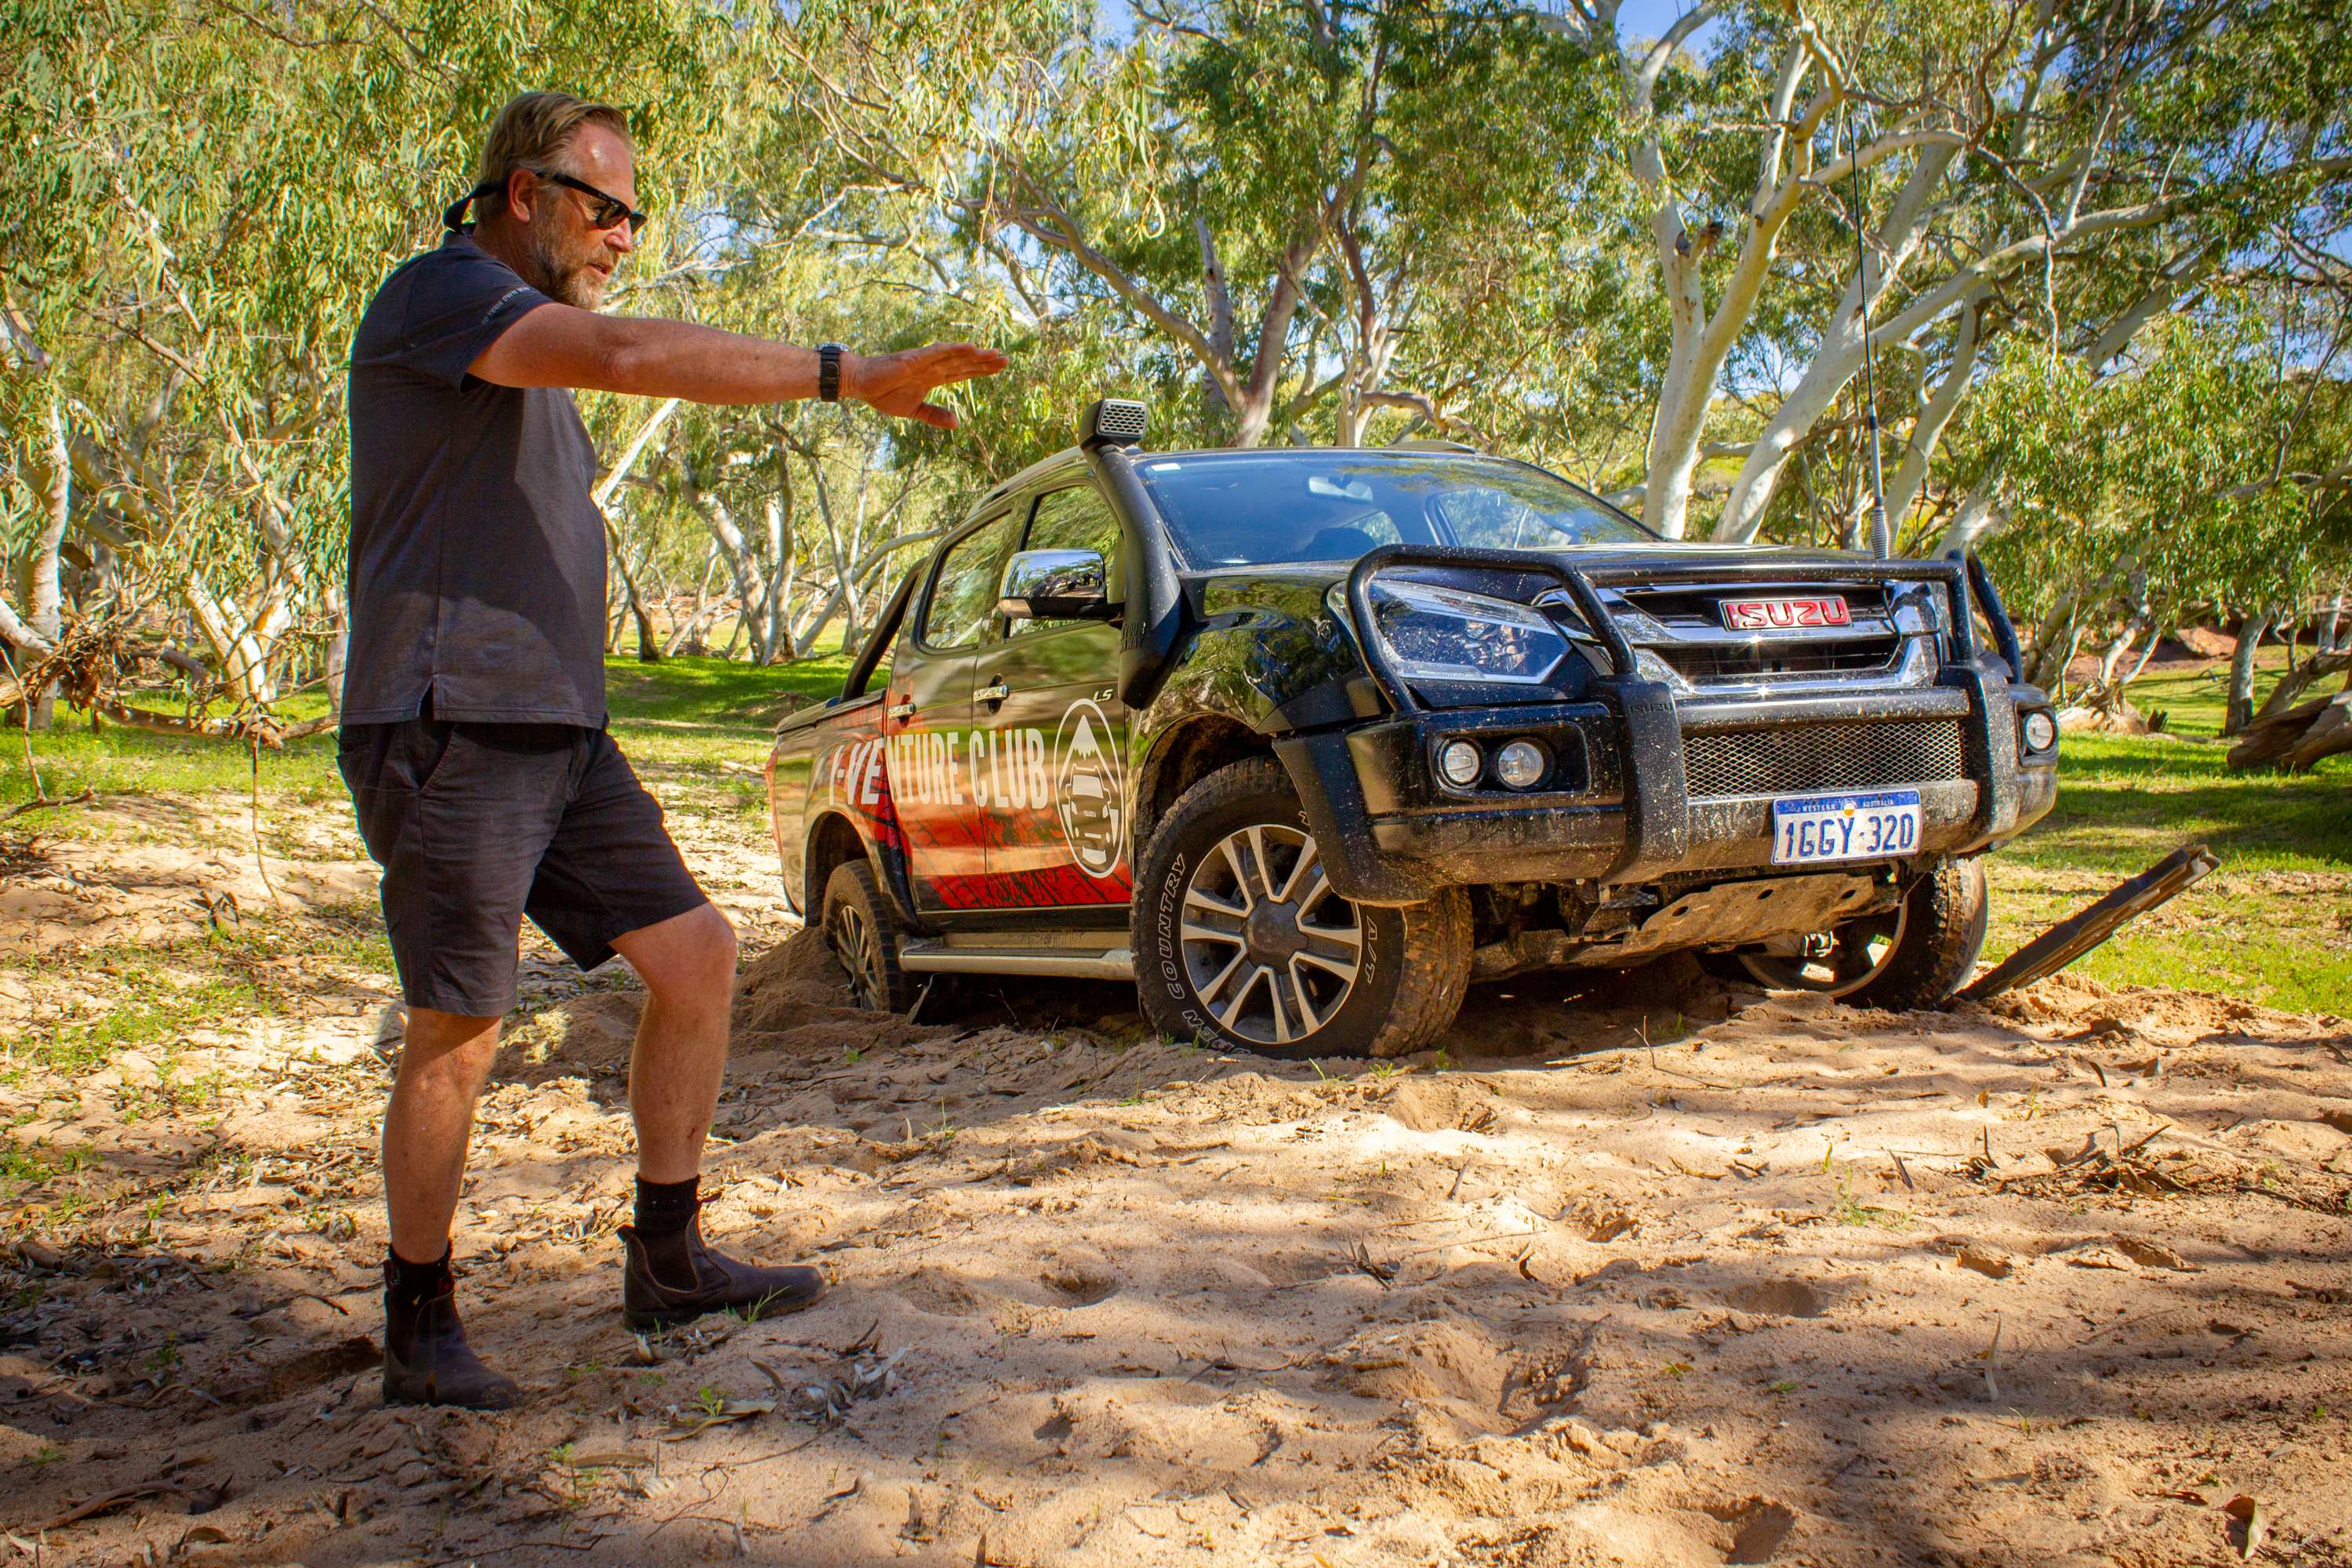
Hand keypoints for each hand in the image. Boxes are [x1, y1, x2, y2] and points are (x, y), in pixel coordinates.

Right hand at [843, 343, 1008, 429]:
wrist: (861, 384)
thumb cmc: (883, 393)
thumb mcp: (914, 411)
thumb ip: (935, 415)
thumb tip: (958, 423)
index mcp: (933, 378)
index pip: (963, 372)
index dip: (982, 370)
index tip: (1000, 367)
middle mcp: (932, 367)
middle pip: (964, 363)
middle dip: (985, 361)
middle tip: (1007, 359)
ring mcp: (924, 361)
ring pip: (954, 356)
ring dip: (974, 354)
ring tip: (994, 352)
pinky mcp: (913, 359)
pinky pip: (936, 353)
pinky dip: (953, 349)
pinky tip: (968, 347)